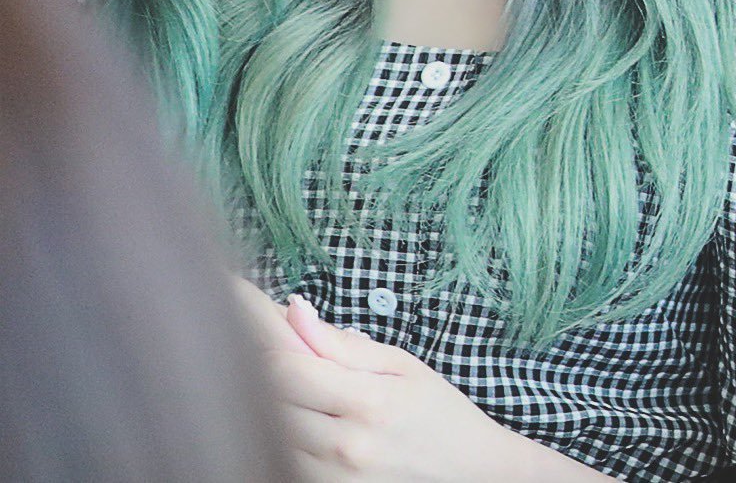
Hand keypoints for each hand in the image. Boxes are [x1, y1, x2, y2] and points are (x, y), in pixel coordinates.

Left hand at [235, 284, 516, 482]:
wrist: (472, 474)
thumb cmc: (440, 414)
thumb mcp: (402, 366)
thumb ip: (343, 346)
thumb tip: (296, 311)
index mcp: (368, 402)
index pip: (286, 364)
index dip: (255, 328)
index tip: (235, 298)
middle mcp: (347, 446)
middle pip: (270, 398)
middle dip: (257, 358)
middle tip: (254, 332)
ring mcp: (337, 479)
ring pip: (270, 432)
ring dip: (264, 398)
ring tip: (278, 372)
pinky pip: (283, 461)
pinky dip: (277, 433)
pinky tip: (290, 411)